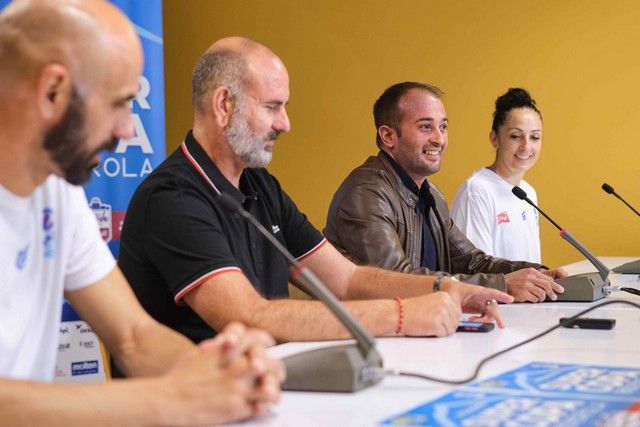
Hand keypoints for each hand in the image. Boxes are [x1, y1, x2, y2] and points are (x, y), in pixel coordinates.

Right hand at [160, 322, 283, 425]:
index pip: (256, 337)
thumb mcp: (200, 353)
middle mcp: (236, 366)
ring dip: (272, 391)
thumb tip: (230, 345)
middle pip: (270, 362)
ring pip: (270, 389)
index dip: (265, 339)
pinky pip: (259, 409)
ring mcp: (238, 388)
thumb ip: (219, 348)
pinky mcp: (236, 409)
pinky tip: (259, 408)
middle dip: (275, 367)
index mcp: (227, 350)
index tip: (268, 343)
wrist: (167, 400)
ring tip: (271, 393)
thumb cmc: (179, 377)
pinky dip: (261, 409)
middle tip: (273, 372)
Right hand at [402, 292, 460, 336]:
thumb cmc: (410, 309)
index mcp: (445, 296)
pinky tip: (426, 328)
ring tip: (428, 324)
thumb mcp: (431, 302)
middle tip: (431, 322)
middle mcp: (445, 303)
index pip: (458, 312)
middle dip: (446, 326)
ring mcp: (442, 313)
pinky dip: (436, 334)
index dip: (448, 319)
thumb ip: (444, 307)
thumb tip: (455, 318)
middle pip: (456, 321)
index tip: (437, 318)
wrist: (397, 313)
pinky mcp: (437, 324)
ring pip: (451, 329)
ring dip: (441, 331)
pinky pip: (443, 334)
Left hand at [440, 280, 513, 327]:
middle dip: (498, 316)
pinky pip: (485, 316)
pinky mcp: (478, 308)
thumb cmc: (450, 290)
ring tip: (472, 321)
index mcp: (475, 290)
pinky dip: (481, 320)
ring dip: (484, 320)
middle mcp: (481, 296)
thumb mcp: (451, 296)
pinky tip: (473, 320)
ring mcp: (480, 302)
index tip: (510, 299)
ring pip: (490, 313)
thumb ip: (455, 303)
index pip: (491, 292)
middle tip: (501, 324)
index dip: (501, 296)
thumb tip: (456, 313)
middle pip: (493, 306)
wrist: (446, 291)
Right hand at [505, 268, 564, 302]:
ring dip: (542, 298)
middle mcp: (529, 277)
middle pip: (546, 285)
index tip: (560, 289)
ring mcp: (526, 285)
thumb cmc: (513, 280)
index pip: (547, 279)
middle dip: (552, 292)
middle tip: (554, 297)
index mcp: (531, 271)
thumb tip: (550, 281)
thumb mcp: (525, 274)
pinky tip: (532, 299)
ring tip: (540, 299)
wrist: (501, 284)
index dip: (555, 285)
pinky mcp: (523, 293)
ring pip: (541, 293)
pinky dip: (535, 300)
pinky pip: (534, 299)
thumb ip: (536, 277)